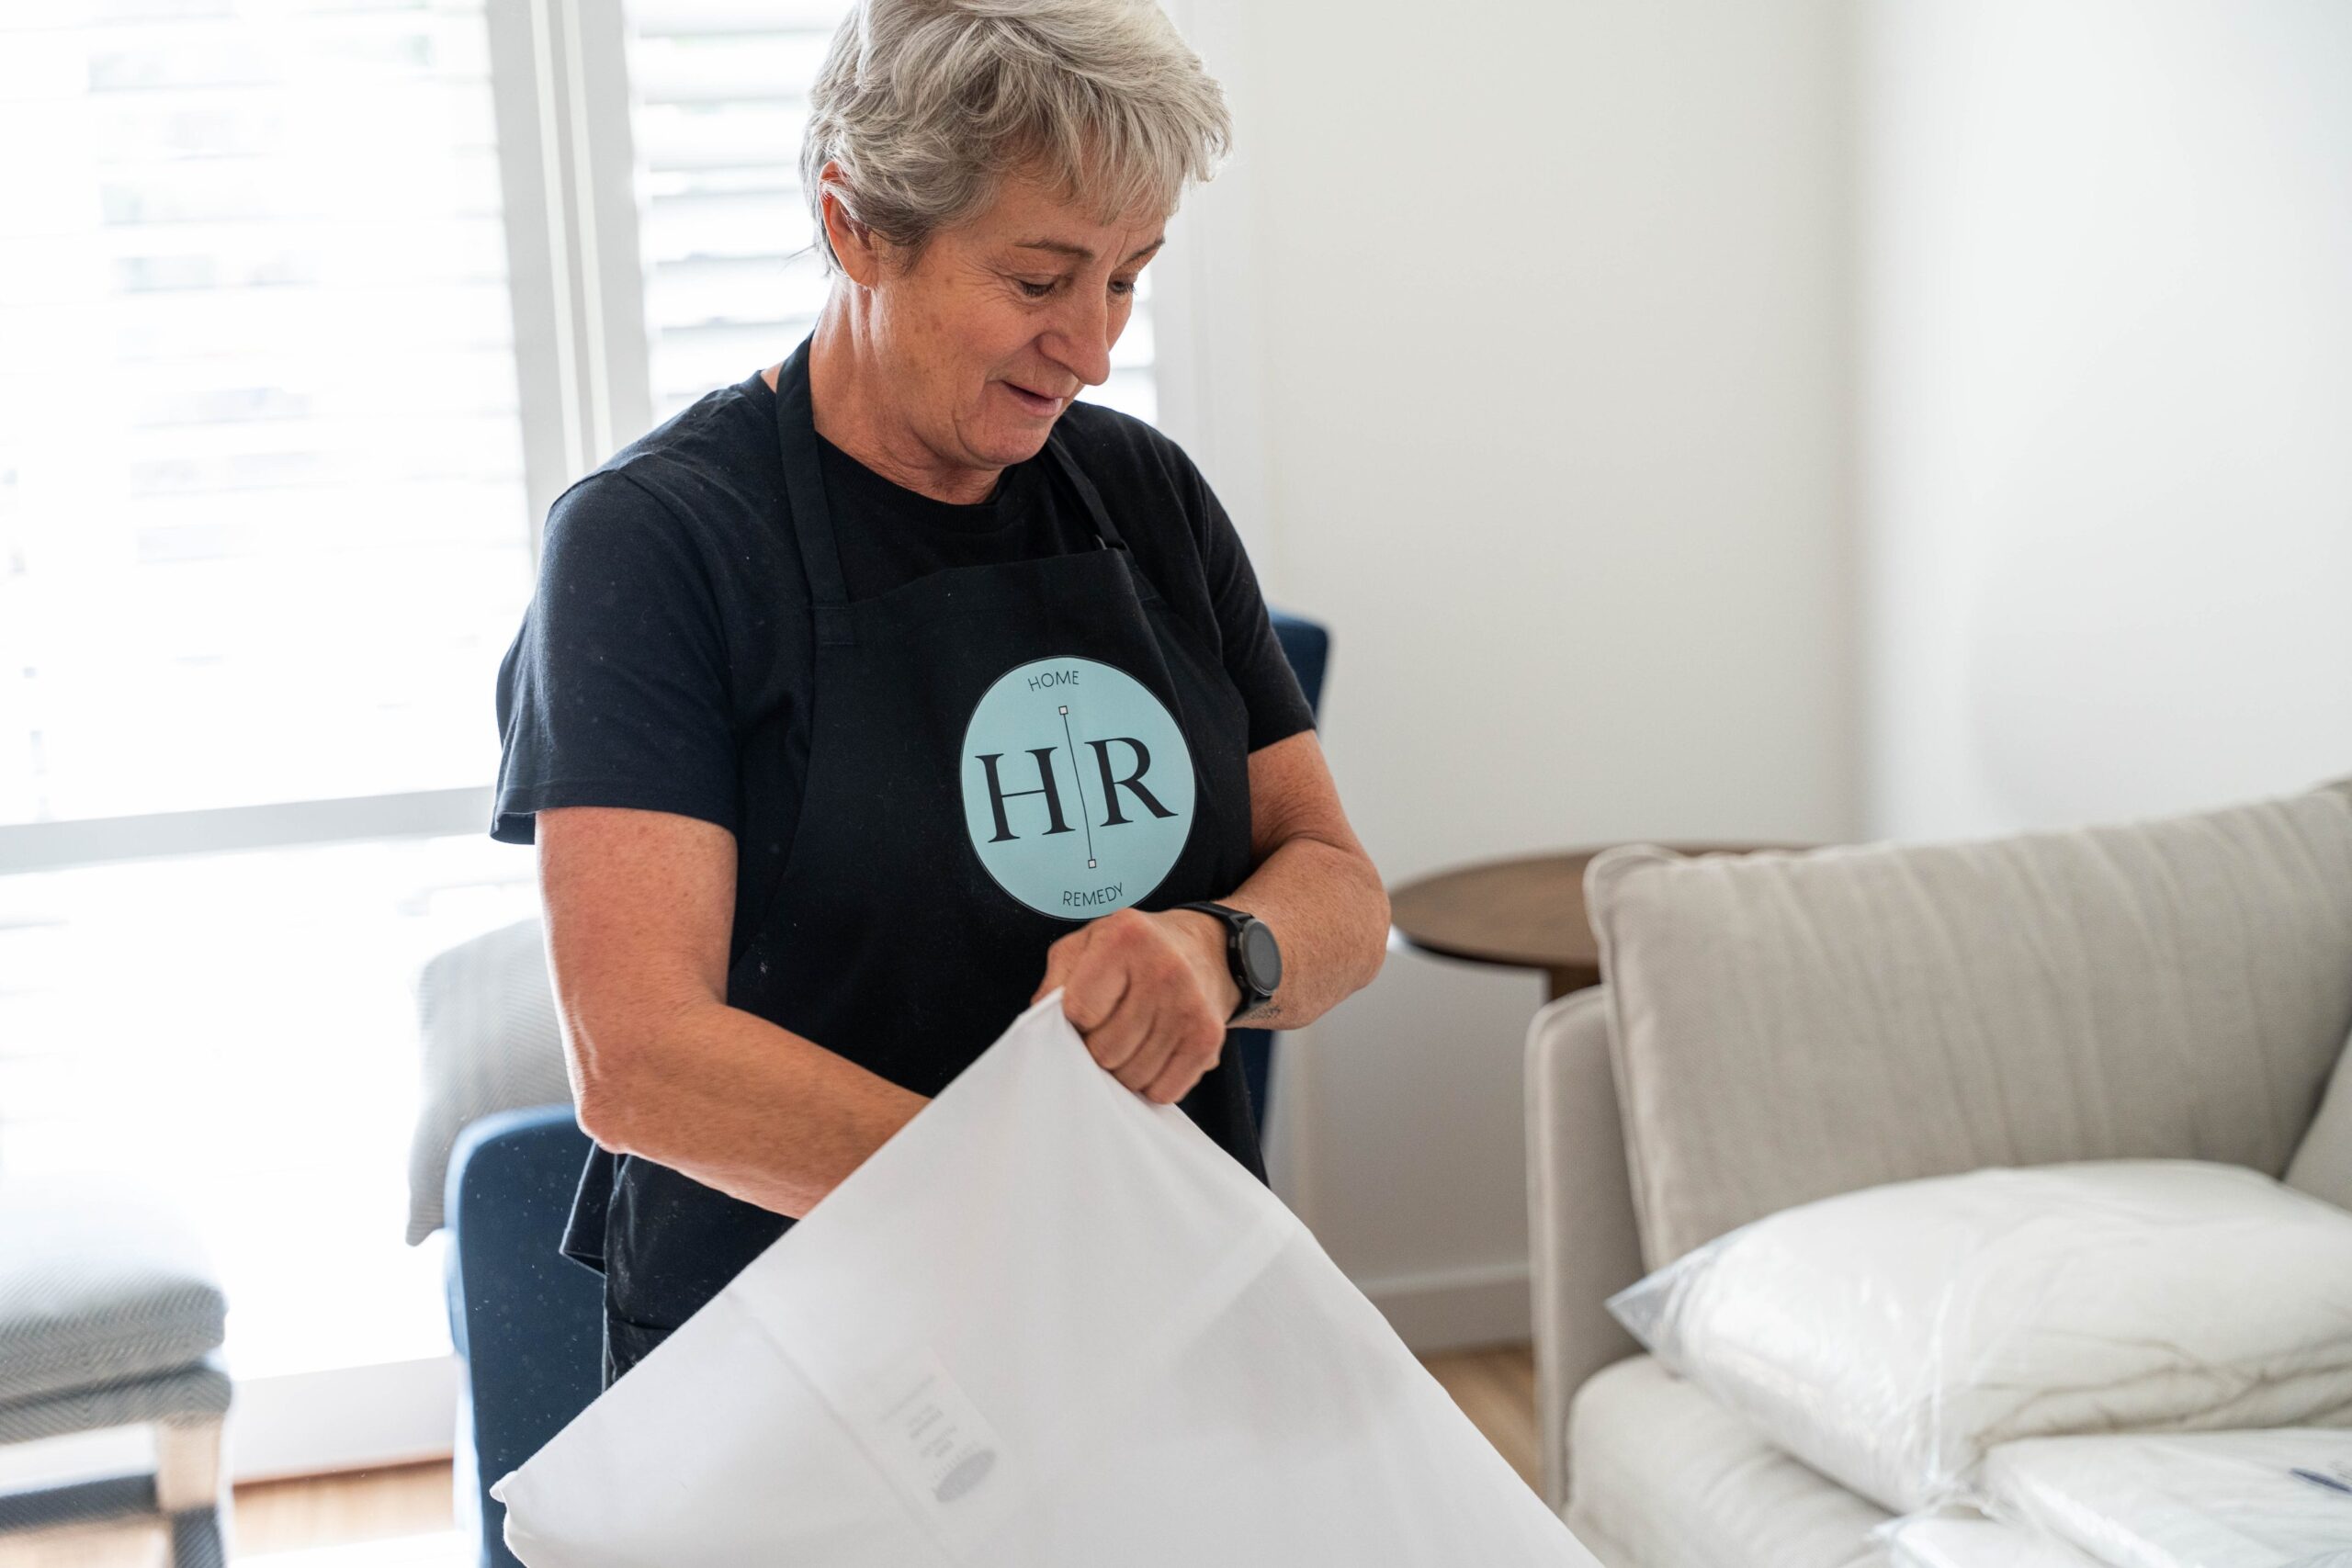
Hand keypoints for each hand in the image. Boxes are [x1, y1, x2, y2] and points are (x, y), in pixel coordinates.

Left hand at [1032, 907, 1240, 1103]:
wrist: (1208, 948)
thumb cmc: (1133, 951)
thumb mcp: (1085, 943)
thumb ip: (1056, 981)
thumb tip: (1041, 1029)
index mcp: (1125, 938)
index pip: (1078, 1011)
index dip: (1074, 1020)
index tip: (1085, 1011)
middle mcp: (1163, 969)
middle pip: (1104, 1051)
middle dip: (1096, 1049)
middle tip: (1107, 1029)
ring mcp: (1190, 1006)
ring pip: (1132, 1077)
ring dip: (1122, 1069)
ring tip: (1130, 1040)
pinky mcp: (1208, 1038)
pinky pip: (1163, 1091)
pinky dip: (1150, 1083)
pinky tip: (1153, 1053)